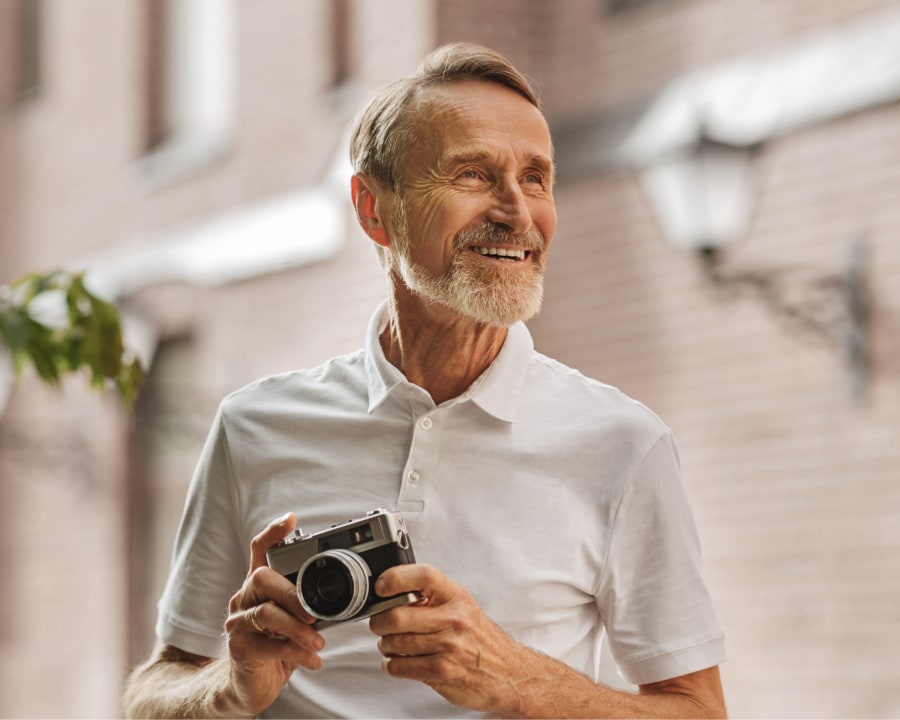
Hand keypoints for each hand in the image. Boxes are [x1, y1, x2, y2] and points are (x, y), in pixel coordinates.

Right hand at [222, 513, 325, 715]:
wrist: (252, 684)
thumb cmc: (278, 644)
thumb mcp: (296, 619)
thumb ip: (310, 602)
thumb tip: (351, 591)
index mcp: (259, 586)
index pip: (260, 550)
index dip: (274, 533)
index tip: (291, 518)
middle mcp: (244, 598)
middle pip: (262, 577)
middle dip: (292, 593)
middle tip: (314, 613)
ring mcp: (238, 623)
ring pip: (266, 613)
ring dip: (298, 629)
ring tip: (318, 642)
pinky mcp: (240, 648)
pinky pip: (269, 645)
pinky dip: (296, 653)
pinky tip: (313, 660)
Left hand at [369, 564, 523, 714]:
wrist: (508, 671)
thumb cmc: (479, 638)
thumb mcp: (463, 607)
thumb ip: (433, 599)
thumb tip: (392, 594)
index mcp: (457, 597)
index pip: (424, 576)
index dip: (396, 578)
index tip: (382, 586)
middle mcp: (454, 619)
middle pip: (398, 615)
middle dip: (379, 622)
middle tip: (379, 624)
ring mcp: (448, 646)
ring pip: (394, 643)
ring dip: (385, 645)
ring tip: (391, 644)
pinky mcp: (442, 671)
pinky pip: (400, 667)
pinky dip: (392, 665)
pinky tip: (399, 662)